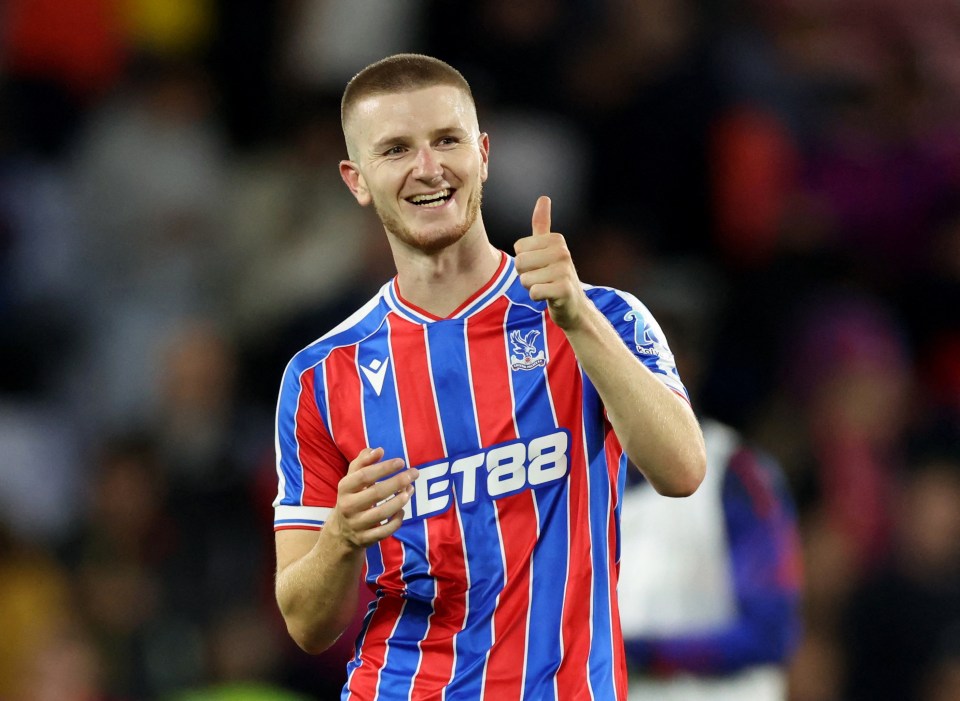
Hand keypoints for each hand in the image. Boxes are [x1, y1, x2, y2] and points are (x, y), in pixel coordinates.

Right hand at [325, 447, 417, 549]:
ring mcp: (356, 524)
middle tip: (414, 473)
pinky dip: (396, 521)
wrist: (342, 531)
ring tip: (410, 489)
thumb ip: (363, 461)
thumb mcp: (353, 478)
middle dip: (398, 482)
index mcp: (344, 488)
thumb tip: (379, 450)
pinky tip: (402, 510)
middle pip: (376, 493)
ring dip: (399, 501)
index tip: (401, 461)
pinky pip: (384, 531)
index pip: (364, 476)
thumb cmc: (353, 497)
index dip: (384, 468)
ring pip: (382, 513)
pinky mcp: (365, 539)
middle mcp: (348, 506)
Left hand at [514, 196, 587, 329]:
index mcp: (556, 239)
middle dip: (525, 274)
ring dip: (531, 287)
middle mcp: (563, 252)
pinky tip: (549, 296)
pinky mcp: (563, 289)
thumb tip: (544, 197)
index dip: (525, 261)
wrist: (574, 305)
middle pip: (520, 262)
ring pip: (525, 279)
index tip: (540, 266)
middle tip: (542, 278)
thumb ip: (543, 224)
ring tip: (546, 287)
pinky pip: (534, 292)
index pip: (519, 248)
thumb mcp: (549, 248)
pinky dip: (537, 297)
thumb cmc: (556, 275)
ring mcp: (565, 270)